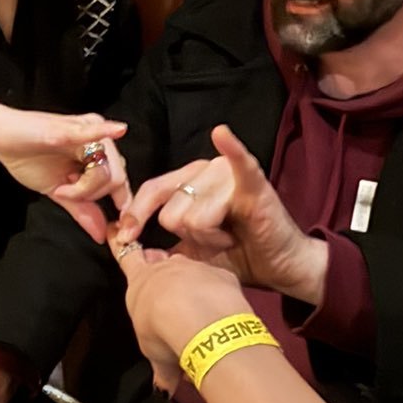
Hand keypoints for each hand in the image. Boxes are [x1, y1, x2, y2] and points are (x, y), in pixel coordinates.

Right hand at [47, 131, 130, 240]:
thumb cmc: (27, 158)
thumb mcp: (59, 191)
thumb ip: (82, 210)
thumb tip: (101, 235)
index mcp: (98, 154)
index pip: (122, 184)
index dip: (124, 209)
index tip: (121, 234)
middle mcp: (99, 140)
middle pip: (116, 180)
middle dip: (90, 195)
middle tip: (64, 193)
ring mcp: (88, 130)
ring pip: (104, 170)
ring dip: (82, 187)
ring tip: (59, 184)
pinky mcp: (70, 127)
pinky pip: (93, 133)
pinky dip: (105, 133)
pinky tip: (118, 129)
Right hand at [114, 244, 252, 394]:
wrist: (198, 317)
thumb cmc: (161, 330)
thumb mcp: (155, 354)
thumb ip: (161, 369)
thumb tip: (164, 391)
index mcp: (140, 282)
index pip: (126, 256)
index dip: (121, 244)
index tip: (116, 230)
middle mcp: (166, 267)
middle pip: (161, 262)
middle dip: (164, 274)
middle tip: (169, 296)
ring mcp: (195, 267)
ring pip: (192, 273)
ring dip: (194, 288)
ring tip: (201, 313)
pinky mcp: (221, 273)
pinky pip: (218, 282)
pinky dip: (219, 295)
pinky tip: (222, 314)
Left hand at [116, 124, 326, 304]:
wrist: (280, 266)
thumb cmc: (238, 255)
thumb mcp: (192, 252)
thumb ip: (163, 248)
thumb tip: (123, 245)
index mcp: (189, 181)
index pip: (152, 190)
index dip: (135, 215)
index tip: (125, 238)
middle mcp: (205, 171)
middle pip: (171, 211)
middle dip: (190, 238)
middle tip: (216, 242)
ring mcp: (229, 174)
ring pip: (193, 216)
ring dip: (211, 238)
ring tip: (231, 238)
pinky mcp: (253, 182)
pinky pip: (236, 163)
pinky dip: (231, 150)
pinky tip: (221, 135)